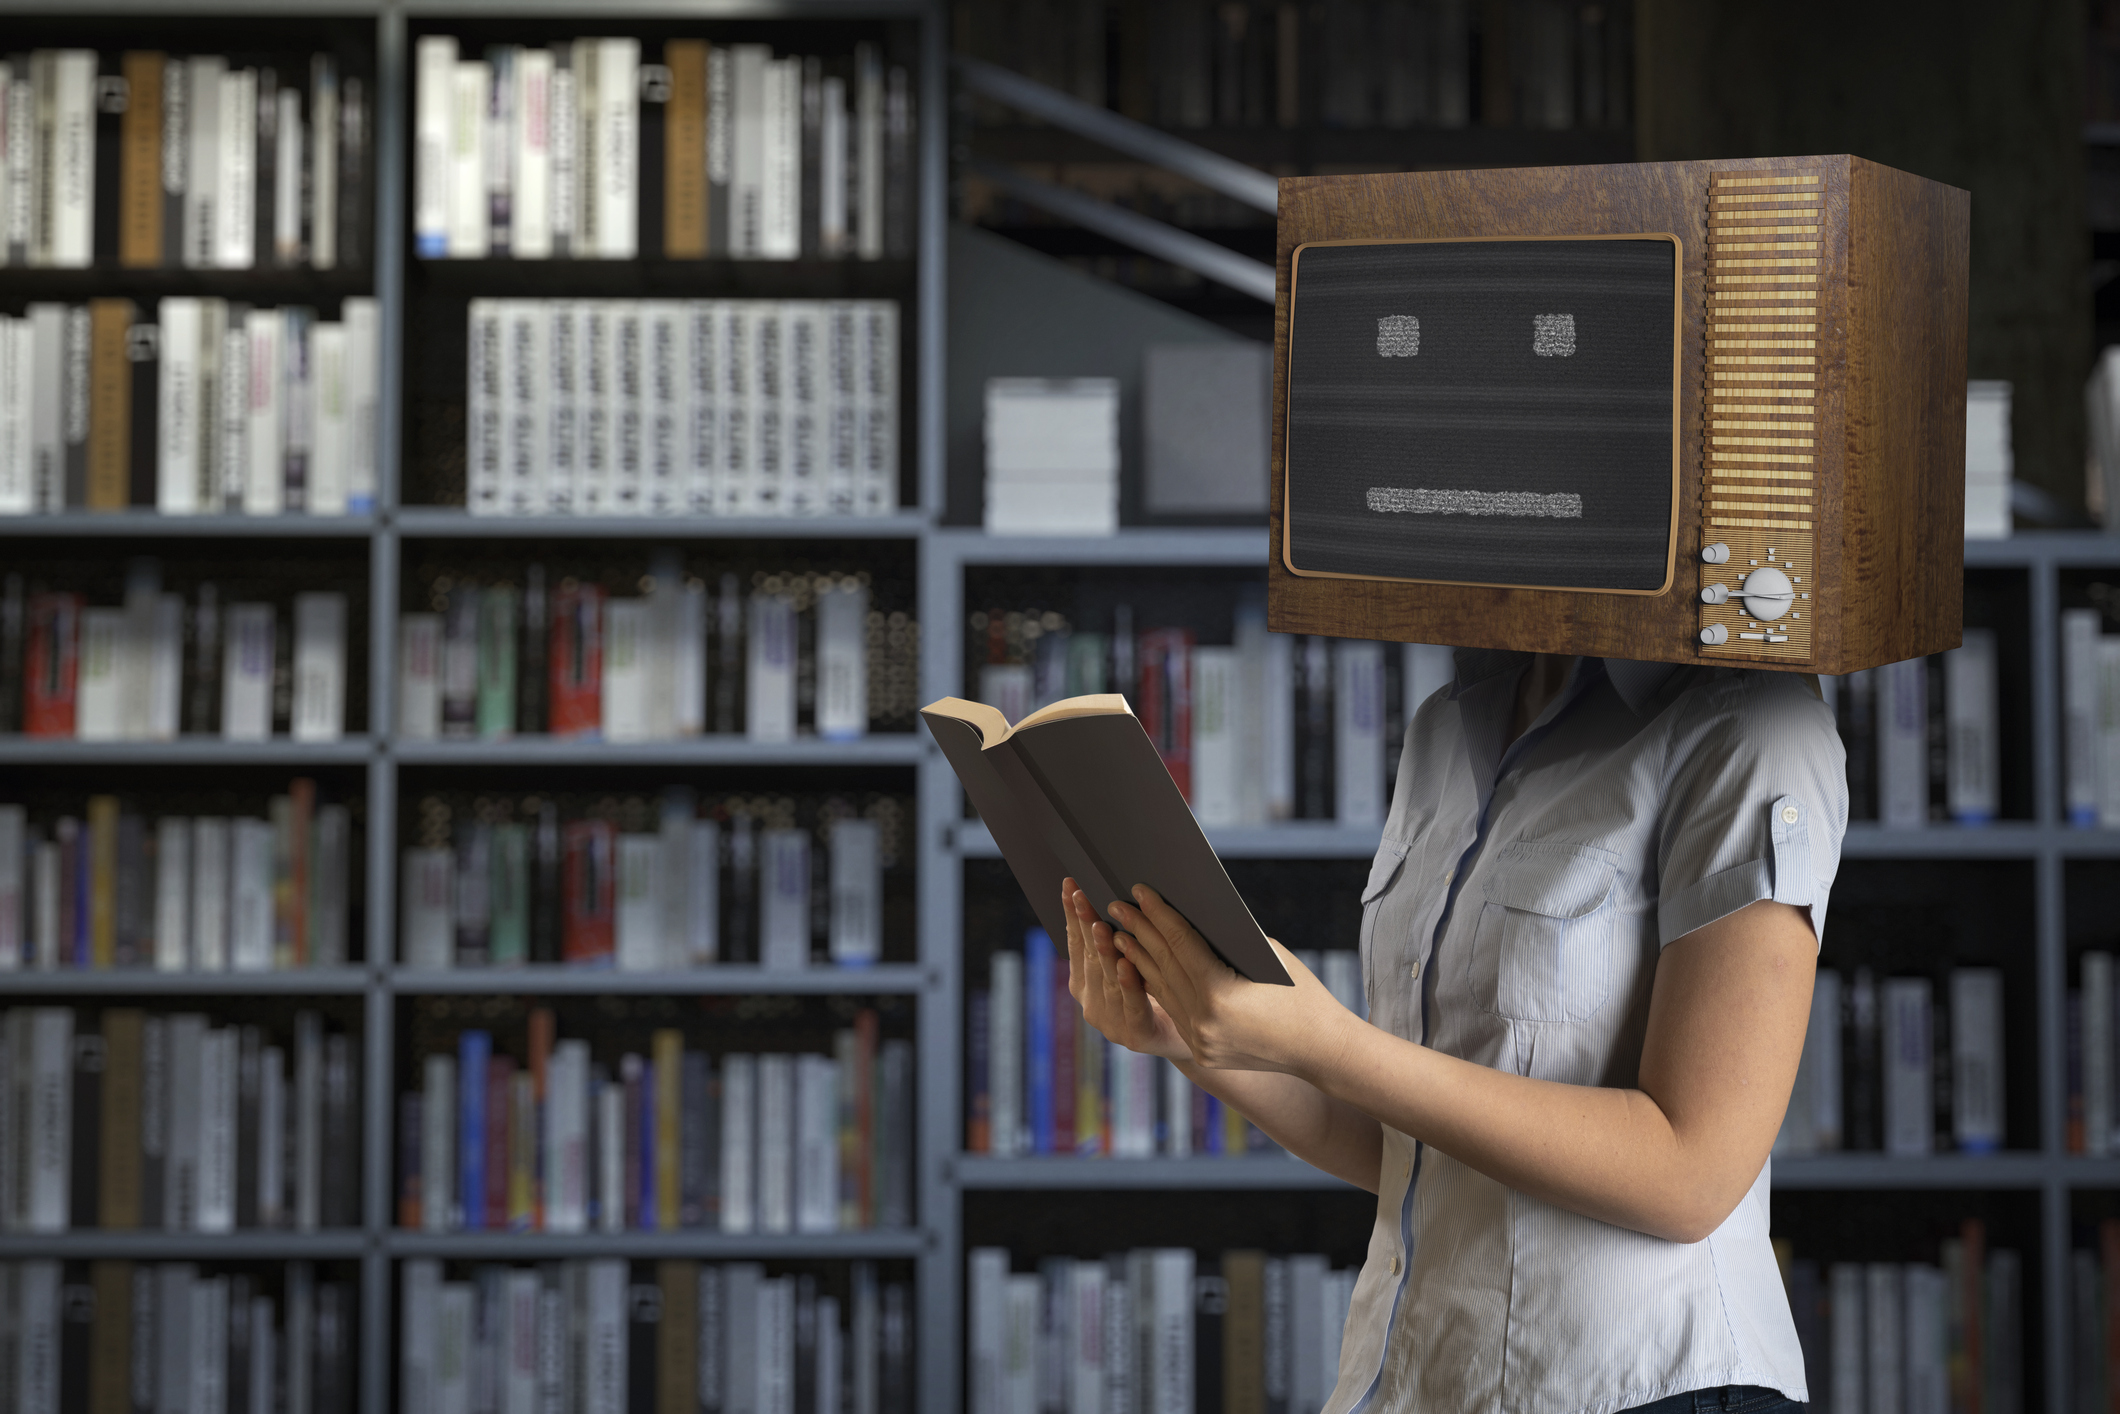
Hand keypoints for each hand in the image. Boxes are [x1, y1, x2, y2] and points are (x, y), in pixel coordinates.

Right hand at [1060, 876, 1192, 1062]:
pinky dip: (1128, 985)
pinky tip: (1126, 966)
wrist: (1192, 1038)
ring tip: (1101, 926)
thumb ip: (1121, 940)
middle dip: (1085, 924)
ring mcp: (1111, 1023)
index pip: (1076, 943)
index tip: (1070, 886)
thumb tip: (1115, 894)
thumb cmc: (1162, 991)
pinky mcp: (1136, 1036)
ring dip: (1104, 951)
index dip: (1072, 915)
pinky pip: (1132, 1007)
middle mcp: (1092, 1004)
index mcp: (1086, 985)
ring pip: (1106, 980)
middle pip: (1089, 957)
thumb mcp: (1137, 962)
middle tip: (1082, 897)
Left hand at [1106, 884, 1358, 1079]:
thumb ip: (1226, 940)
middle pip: (1164, 966)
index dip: (1159, 913)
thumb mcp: (1267, 955)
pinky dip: (1157, 987)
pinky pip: (1175, 1012)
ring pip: (1162, 991)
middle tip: (1117, 904)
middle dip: (1139, 931)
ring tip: (1119, 932)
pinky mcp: (1202, 1052)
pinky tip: (1141, 967)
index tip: (1140, 889)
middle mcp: (1203, 1022)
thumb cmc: (1302, 994)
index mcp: (1219, 995)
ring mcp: (1200, 1041)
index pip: (1180, 944)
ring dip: (1138, 960)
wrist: (1322, 1050)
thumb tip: (1189, 915)